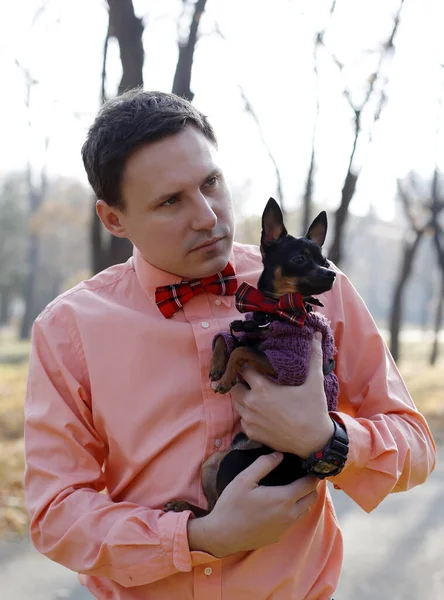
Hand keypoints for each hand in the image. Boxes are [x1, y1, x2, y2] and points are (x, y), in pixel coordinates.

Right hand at [187, 452, 318, 556]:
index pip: (309, 485)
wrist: (222, 536)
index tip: (311, 466)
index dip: (313, 475)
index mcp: (283, 499)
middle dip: (311, 486)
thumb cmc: (232, 505)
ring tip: (294, 488)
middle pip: (312, 499)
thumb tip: (279, 454)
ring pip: (304, 511)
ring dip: (304, 499)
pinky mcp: (278, 536)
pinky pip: (293, 521)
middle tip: (304, 475)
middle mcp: (289, 515)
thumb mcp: (244, 479)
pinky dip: (294, 511)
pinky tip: (280, 504)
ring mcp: (285, 528)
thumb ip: (264, 464)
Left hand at [230, 333, 333, 458]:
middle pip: (235, 386)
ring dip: (242, 398)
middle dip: (241, 382)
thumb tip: (316, 335)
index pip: (243, 369)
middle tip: (252, 380)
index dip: (245, 364)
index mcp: (262, 388)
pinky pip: (242, 421)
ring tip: (255, 395)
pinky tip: (259, 412)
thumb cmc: (313, 410)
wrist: (314, 442)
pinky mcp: (251, 433)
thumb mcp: (314, 382)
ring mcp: (249, 420)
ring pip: (236, 403)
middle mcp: (251, 403)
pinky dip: (247, 415)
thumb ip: (313, 356)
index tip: (250, 362)